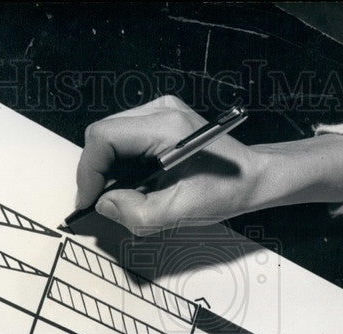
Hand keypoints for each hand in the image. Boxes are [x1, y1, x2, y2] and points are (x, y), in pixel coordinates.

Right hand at [75, 95, 260, 233]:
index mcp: (166, 127)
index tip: (89, 201)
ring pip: (111, 137)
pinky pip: (125, 139)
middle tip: (105, 203)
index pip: (104, 137)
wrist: (253, 176)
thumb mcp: (182, 212)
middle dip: (97, 172)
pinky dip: (122, 164)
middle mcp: (160, 111)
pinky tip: (137, 184)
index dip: (89, 172)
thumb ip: (138, 213)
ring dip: (110, 169)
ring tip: (125, 196)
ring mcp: (160, 112)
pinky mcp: (161, 120)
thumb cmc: (226, 190)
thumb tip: (105, 205)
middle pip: (103, 135)